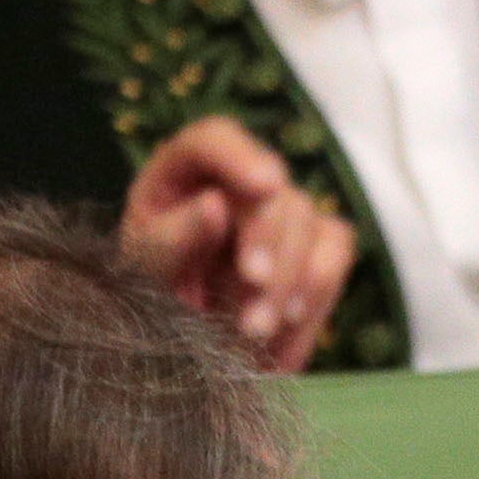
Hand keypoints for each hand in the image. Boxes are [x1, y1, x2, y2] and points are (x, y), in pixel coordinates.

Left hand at [120, 115, 355, 371]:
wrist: (183, 338)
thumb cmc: (150, 291)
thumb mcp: (144, 268)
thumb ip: (173, 237)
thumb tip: (216, 205)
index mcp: (185, 169)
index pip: (218, 140)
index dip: (244, 158)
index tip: (265, 187)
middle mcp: (239, 180)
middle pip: (275, 194)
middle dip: (270, 247)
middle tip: (253, 297)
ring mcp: (283, 209)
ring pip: (311, 226)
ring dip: (287, 285)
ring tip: (254, 334)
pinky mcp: (316, 243)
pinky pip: (334, 257)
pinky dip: (314, 298)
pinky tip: (284, 330)